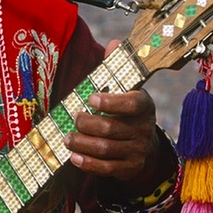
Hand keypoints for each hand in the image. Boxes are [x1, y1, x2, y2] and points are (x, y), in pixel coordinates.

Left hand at [64, 40, 160, 183]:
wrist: (143, 146)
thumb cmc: (125, 111)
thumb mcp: (124, 89)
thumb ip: (115, 67)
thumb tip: (112, 43)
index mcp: (145, 105)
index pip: (133, 103)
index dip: (111, 102)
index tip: (90, 98)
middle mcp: (145, 128)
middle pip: (113, 128)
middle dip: (87, 124)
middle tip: (72, 119)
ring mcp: (139, 150)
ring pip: (107, 149)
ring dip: (83, 144)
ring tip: (67, 138)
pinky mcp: (130, 168)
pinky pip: (107, 168)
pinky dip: (88, 163)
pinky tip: (74, 157)